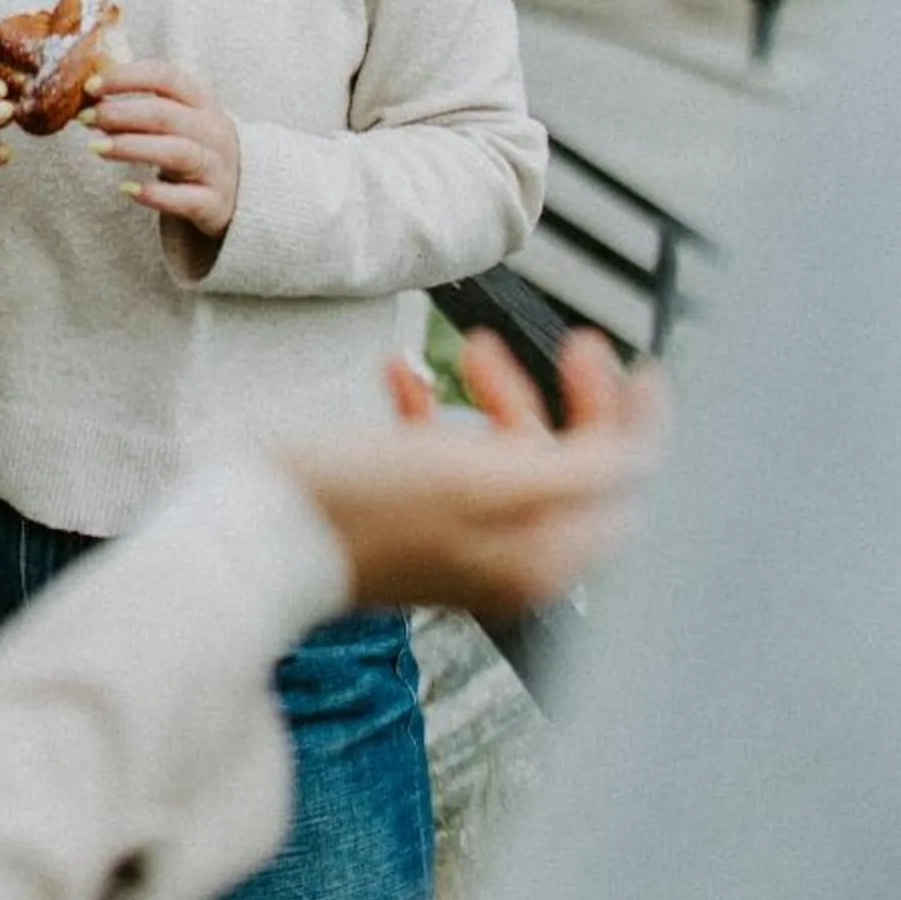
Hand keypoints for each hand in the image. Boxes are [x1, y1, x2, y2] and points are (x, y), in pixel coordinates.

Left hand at [85, 60, 240, 238]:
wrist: (240, 195)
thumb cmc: (194, 149)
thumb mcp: (177, 121)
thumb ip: (140, 108)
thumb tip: (89, 102)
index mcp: (202, 101)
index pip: (165, 76)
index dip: (126, 77)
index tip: (90, 86)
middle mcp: (214, 130)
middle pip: (166, 115)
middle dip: (121, 113)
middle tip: (85, 118)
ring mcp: (218, 168)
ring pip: (177, 152)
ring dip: (132, 147)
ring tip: (97, 148)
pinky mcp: (215, 204)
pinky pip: (186, 199)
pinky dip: (156, 194)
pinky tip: (127, 189)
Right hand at [281, 329, 663, 623]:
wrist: (260, 530)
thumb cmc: (365, 503)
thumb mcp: (487, 477)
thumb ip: (576, 472)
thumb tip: (640, 458)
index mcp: (539, 552)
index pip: (623, 486)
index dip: (638, 423)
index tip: (640, 366)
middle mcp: (509, 555)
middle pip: (574, 467)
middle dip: (573, 400)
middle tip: (574, 344)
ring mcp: (459, 541)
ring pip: (510, 455)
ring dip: (501, 396)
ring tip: (469, 347)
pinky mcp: (410, 523)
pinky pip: (444, 460)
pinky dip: (434, 414)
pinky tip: (404, 377)